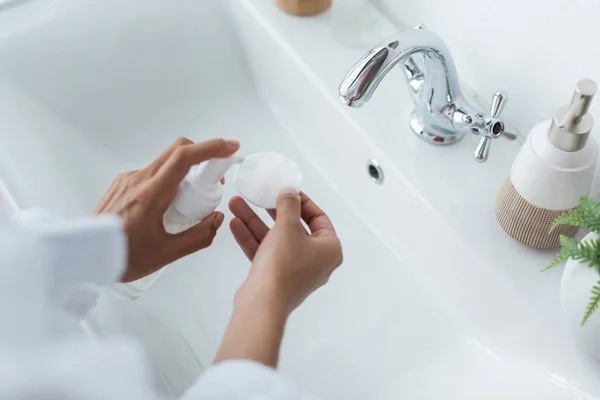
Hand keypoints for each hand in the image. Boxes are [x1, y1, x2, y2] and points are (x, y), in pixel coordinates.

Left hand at [94, 137, 239, 281]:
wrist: (81, 257)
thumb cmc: (122, 257)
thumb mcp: (166, 254)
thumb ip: (198, 237)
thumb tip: (217, 218)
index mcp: (151, 194)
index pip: (184, 157)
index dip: (212, 148)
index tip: (231, 148)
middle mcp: (139, 179)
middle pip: (177, 150)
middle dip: (203, 155)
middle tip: (215, 178)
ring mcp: (128, 178)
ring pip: (165, 162)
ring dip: (186, 170)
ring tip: (190, 201)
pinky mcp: (122, 183)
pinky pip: (153, 172)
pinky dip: (169, 180)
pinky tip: (168, 206)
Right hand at [214, 189, 341, 366]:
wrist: (263, 304)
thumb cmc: (283, 263)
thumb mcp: (287, 226)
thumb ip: (289, 204)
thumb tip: (291, 191)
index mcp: (329, 249)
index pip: (318, 218)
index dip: (302, 201)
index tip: (286, 190)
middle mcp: (316, 261)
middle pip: (293, 227)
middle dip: (270, 210)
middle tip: (258, 195)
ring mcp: (295, 271)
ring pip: (275, 240)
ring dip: (255, 222)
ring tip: (235, 204)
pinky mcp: (276, 278)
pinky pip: (266, 253)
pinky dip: (252, 239)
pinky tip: (235, 224)